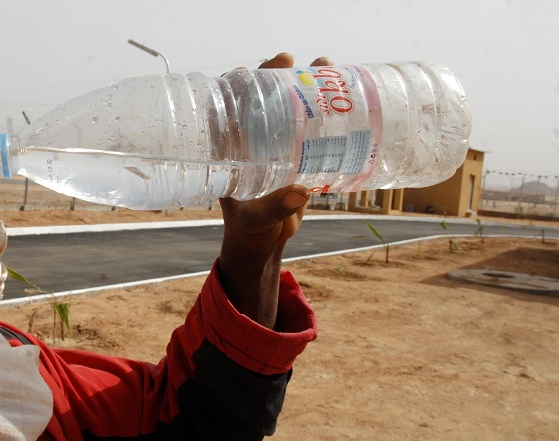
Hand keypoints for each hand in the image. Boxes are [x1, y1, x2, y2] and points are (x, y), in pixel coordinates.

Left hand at [217, 53, 330, 327]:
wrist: (264, 242)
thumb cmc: (249, 229)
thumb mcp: (256, 220)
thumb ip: (274, 209)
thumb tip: (301, 194)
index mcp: (230, 149)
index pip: (230, 106)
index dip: (240, 84)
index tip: (251, 72)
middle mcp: (250, 140)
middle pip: (263, 98)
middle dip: (280, 75)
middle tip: (298, 63)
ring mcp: (274, 144)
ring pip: (290, 107)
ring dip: (308, 85)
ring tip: (328, 66)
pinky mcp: (297, 153)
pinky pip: (311, 125)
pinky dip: (327, 110)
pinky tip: (346, 95)